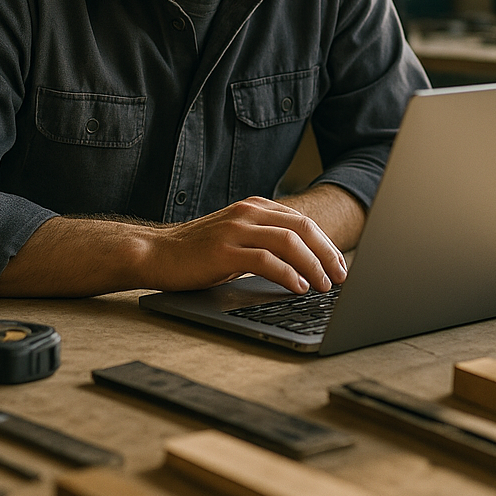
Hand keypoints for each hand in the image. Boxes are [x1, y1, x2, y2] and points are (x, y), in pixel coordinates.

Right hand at [143, 196, 347, 293]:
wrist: (155, 252)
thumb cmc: (197, 252)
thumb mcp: (236, 238)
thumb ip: (264, 241)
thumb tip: (303, 263)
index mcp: (254, 208)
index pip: (302, 222)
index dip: (326, 244)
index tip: (339, 266)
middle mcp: (247, 213)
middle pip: (302, 228)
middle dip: (326, 254)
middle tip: (340, 278)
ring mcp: (235, 230)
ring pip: (288, 242)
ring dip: (312, 265)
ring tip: (323, 286)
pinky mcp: (224, 251)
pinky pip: (266, 260)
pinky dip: (288, 274)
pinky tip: (298, 287)